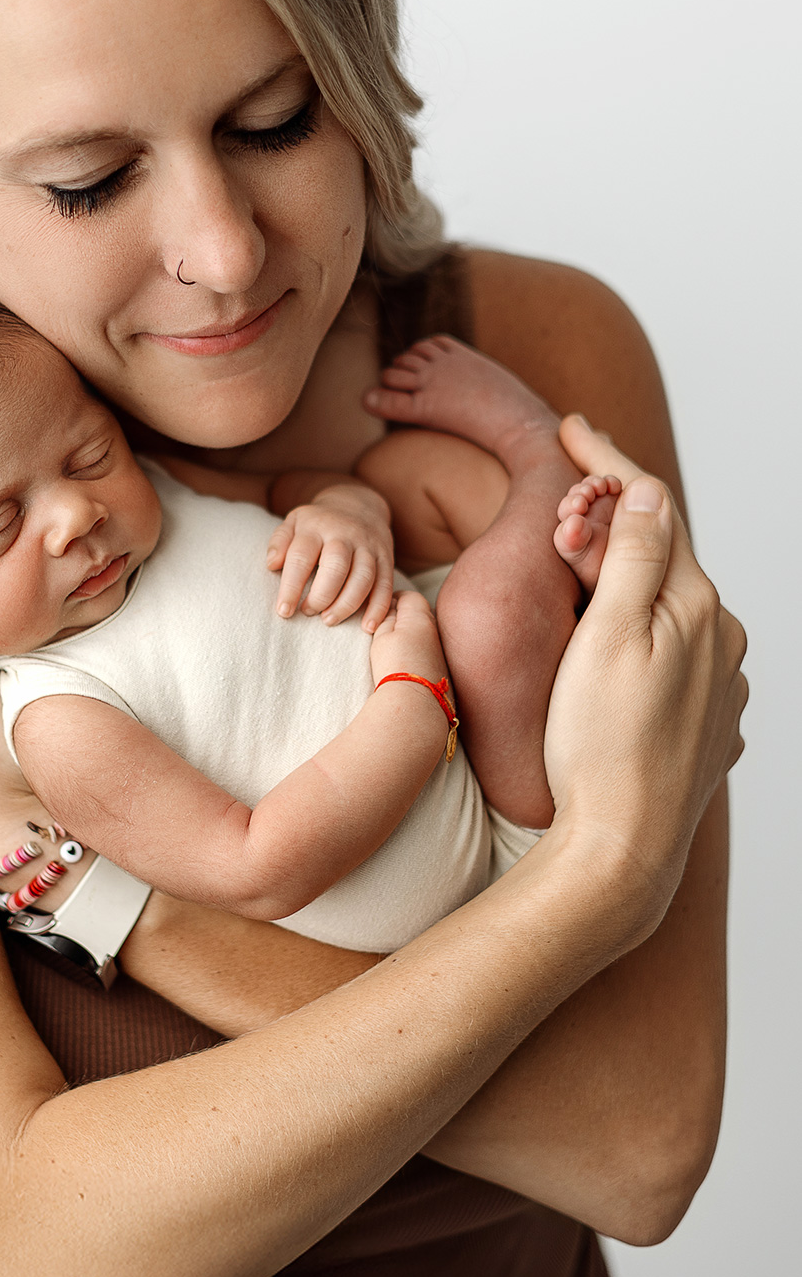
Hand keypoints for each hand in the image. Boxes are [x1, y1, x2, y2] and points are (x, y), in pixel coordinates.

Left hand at [266, 482, 394, 629]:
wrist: (358, 504)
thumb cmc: (318, 523)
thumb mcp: (294, 522)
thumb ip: (279, 542)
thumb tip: (272, 565)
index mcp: (316, 527)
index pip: (301, 557)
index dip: (291, 587)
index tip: (284, 611)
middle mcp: (344, 534)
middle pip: (336, 567)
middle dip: (321, 596)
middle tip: (308, 612)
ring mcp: (368, 546)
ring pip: (363, 578)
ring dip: (347, 604)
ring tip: (329, 620)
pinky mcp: (386, 557)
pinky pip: (386, 585)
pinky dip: (379, 608)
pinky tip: (367, 626)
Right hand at [542, 415, 746, 927]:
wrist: (622, 848)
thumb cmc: (600, 743)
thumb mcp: (607, 633)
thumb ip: (636, 555)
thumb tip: (650, 490)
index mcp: (698, 608)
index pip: (655, 511)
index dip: (610, 464)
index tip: (573, 427)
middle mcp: (723, 643)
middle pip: (663, 557)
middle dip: (609, 526)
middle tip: (553, 513)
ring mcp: (719, 689)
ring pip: (668, 609)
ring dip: (625, 582)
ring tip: (572, 574)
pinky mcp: (707, 728)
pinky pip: (674, 658)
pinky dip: (639, 634)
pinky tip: (610, 645)